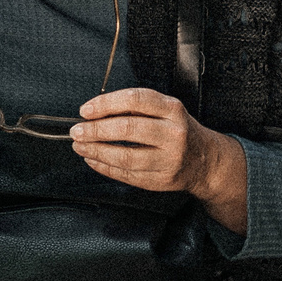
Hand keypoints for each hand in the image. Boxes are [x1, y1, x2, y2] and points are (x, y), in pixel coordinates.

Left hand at [71, 89, 247, 227]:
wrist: (204, 160)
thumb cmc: (177, 130)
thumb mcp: (166, 110)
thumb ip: (136, 107)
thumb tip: (95, 111)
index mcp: (173, 110)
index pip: (135, 100)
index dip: (106, 104)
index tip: (86, 110)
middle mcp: (173, 134)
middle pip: (127, 129)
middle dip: (96, 130)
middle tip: (77, 130)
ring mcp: (168, 159)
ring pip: (125, 156)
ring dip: (96, 151)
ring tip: (80, 146)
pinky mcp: (160, 179)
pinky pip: (126, 174)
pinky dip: (104, 167)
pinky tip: (93, 159)